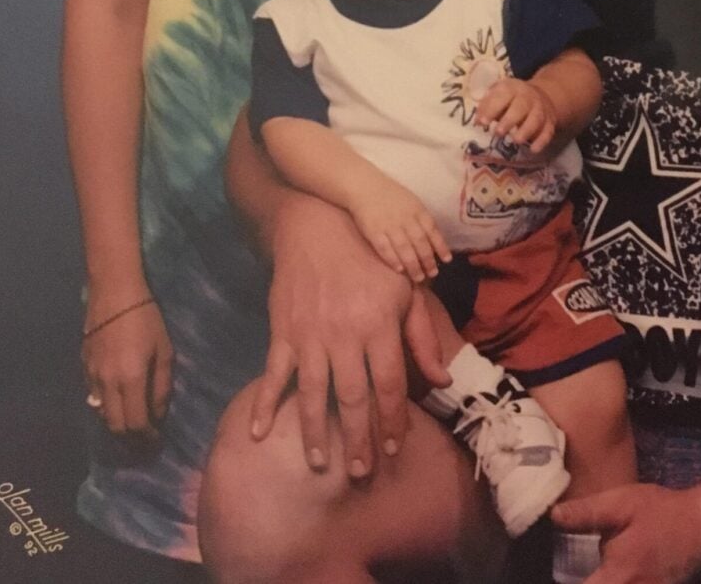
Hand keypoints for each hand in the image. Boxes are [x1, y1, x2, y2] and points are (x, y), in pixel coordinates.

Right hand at [82, 291, 172, 438]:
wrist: (114, 294)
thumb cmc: (146, 318)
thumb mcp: (164, 350)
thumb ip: (161, 386)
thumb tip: (158, 414)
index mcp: (129, 380)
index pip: (135, 423)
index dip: (146, 437)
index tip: (156, 442)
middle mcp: (106, 384)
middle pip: (114, 425)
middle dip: (130, 438)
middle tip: (144, 440)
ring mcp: (91, 377)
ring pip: (102, 413)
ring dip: (117, 423)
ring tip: (133, 423)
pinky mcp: (83, 368)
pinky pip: (94, 397)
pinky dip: (107, 405)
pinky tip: (118, 401)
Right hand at [250, 193, 450, 476]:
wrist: (317, 228)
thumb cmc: (370, 259)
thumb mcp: (406, 288)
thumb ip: (423, 335)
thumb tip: (442, 379)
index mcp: (379, 324)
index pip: (390, 384)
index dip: (393, 420)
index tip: (395, 448)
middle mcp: (346, 335)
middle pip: (354, 398)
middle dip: (359, 439)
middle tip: (362, 472)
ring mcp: (311, 335)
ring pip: (314, 394)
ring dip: (316, 433)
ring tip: (320, 464)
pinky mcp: (283, 332)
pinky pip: (273, 374)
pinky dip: (264, 404)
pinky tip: (259, 433)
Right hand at [346, 167, 452, 281]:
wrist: (365, 187)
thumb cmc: (391, 196)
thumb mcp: (412, 202)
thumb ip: (422, 220)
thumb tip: (434, 241)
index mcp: (417, 210)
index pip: (432, 230)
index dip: (440, 246)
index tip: (446, 260)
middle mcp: (405, 219)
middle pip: (419, 242)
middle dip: (427, 260)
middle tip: (432, 274)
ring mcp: (389, 226)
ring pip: (404, 249)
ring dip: (413, 265)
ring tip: (418, 277)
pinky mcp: (374, 232)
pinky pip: (385, 249)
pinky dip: (393, 260)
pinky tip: (399, 270)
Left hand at [477, 78, 556, 153]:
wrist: (540, 95)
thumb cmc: (510, 98)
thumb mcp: (498, 94)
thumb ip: (487, 105)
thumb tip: (477, 121)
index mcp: (511, 88)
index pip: (502, 95)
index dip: (491, 109)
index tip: (481, 123)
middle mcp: (528, 97)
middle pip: (521, 107)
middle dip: (509, 120)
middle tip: (498, 133)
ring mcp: (540, 109)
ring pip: (536, 119)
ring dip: (526, 130)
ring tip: (515, 141)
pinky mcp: (550, 122)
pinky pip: (548, 131)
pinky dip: (541, 141)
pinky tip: (533, 149)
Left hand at [553, 484, 700, 583]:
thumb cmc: (664, 513)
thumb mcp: (623, 504)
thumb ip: (586, 514)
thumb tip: (553, 516)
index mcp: (617, 577)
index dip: (567, 582)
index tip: (561, 575)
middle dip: (587, 581)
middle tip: (578, 572)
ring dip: (602, 581)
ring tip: (598, 571)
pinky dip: (615, 580)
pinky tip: (616, 572)